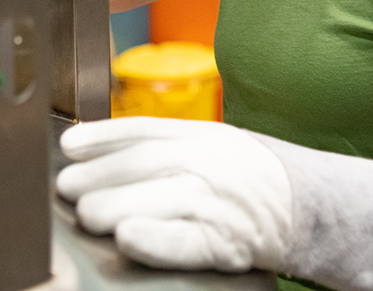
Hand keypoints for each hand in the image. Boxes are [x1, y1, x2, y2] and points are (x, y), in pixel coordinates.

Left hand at [57, 117, 291, 272]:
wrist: (306, 206)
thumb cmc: (244, 175)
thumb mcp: (209, 143)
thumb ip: (160, 142)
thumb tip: (91, 147)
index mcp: (200, 135)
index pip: (145, 129)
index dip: (103, 136)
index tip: (69, 144)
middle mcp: (208, 162)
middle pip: (146, 162)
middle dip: (100, 174)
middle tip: (66, 186)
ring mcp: (217, 201)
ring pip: (161, 198)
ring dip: (117, 205)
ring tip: (86, 214)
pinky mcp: (226, 243)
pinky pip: (186, 242)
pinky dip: (155, 240)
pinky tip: (128, 238)